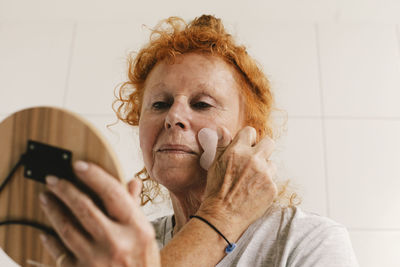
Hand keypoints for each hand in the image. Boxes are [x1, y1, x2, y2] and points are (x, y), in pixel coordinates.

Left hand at [39, 161, 159, 266]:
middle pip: (85, 207)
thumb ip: (135, 208)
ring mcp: (97, 259)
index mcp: (137, 229)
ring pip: (67, 228)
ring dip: (53, 210)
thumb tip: (132, 183)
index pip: (113, 193)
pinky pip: (59, 253)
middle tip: (54, 179)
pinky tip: (45, 232)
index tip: (79, 165)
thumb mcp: (146, 235)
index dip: (95, 176)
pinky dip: (50, 241)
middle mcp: (117, 243)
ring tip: (46, 198)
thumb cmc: (142, 263)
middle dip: (65, 189)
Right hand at [197, 126, 276, 238]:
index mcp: (237, 151)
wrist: (223, 215)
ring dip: (264, 169)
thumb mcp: (214, 164)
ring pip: (271, 163)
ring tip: (251, 181)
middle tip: (255, 159)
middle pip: (269, 142)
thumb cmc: (216, 190)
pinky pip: (272, 180)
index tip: (245, 146)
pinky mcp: (272, 188)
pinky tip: (254, 192)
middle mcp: (253, 159)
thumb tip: (222, 128)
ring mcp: (265, 174)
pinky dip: (265, 184)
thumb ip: (221, 145)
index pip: (250, 132)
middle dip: (263, 148)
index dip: (248, 139)